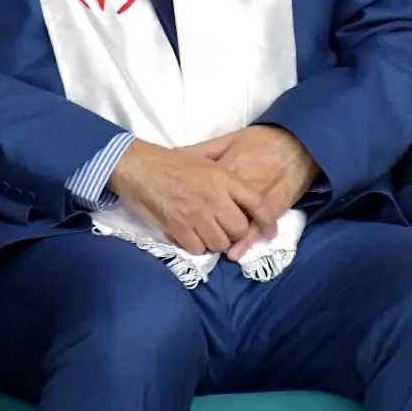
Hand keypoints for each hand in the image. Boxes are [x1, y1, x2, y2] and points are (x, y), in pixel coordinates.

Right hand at [105, 140, 273, 256]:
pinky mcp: (180, 228)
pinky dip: (198, 247)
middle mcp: (214, 197)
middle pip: (240, 228)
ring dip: (218, 242)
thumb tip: (245, 201)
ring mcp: (197, 215)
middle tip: (227, 230)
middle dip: (236, 233)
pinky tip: (192, 237)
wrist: (140, 168)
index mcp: (223, 178)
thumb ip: (226, 181)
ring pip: (221, 243)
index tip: (271, 232)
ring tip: (209, 234)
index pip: (257, 203)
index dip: (268, 221)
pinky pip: (199, 249)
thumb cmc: (172, 163)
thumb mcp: (207, 161)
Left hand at [186, 125, 318, 259]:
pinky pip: (257, 228)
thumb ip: (204, 150)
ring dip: (223, 239)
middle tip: (196, 234)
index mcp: (224, 171)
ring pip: (235, 225)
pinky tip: (235, 253)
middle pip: (216, 214)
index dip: (189, 207)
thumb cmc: (261, 139)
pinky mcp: (274, 207)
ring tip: (213, 247)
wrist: (297, 141)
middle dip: (205, 226)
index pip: (201, 194)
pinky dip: (246, 242)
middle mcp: (238, 188)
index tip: (178, 214)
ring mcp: (257, 199)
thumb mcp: (229, 139)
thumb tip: (177, 154)